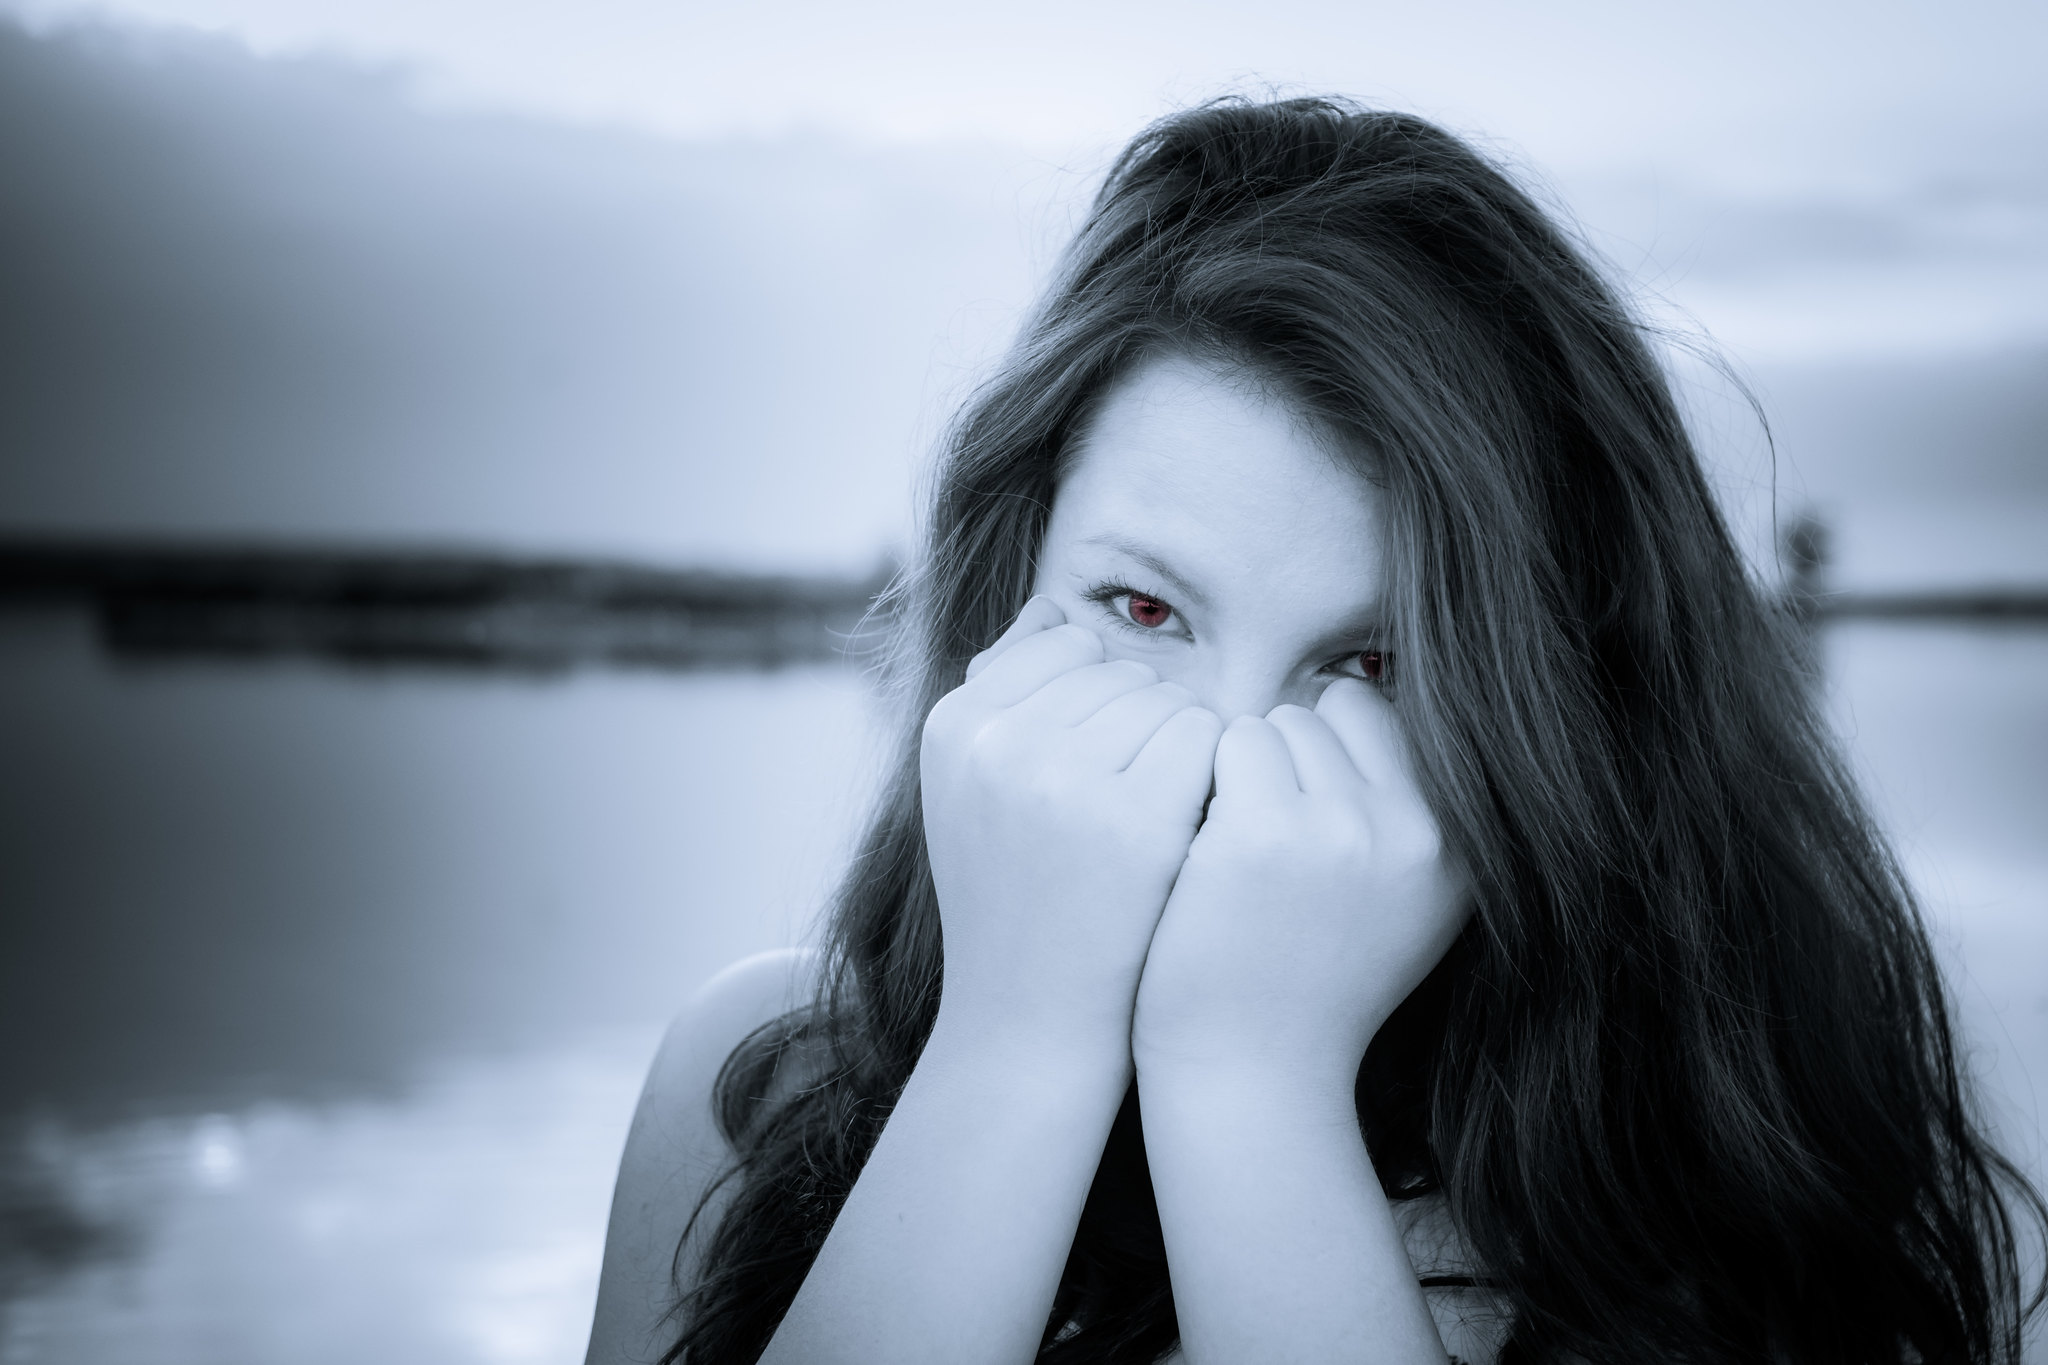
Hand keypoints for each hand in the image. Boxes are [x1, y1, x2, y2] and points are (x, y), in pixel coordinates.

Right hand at [921, 598, 1222, 1068]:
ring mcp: (1063, 778)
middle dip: (1139, 725)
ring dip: (1180, 751)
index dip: (1096, 701)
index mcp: (952, 725)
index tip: (1088, 769)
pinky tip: (1189, 831)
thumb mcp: (978, 788)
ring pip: (1168, 699)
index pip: (1063, 640)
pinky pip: (1204, 738)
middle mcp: (997, 741)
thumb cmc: (1019, 894)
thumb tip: (1059, 605)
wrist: (1032, 1020)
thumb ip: (1008, 691)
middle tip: (1121, 807)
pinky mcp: (1134, 819)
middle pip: (1120, 668)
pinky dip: (1212, 779)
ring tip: (1150, 823)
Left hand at [1131, 677, 1468, 1088]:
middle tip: (1267, 844)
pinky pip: (1224, 744)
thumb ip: (1408, 807)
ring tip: (1238, 854)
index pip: (1385, 718)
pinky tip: (1202, 848)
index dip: (1330, 754)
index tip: (1305, 818)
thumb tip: (1369, 682)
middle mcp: (1413, 831)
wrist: (1253, 1073)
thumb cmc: (1311, 981)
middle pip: (1328, 712)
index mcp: (1459, 844)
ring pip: (1272, 723)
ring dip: (1240, 770)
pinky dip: (1202, 782)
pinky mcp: (1261, 835)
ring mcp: (1339, 830)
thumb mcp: (1403, 899)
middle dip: (1286, 759)